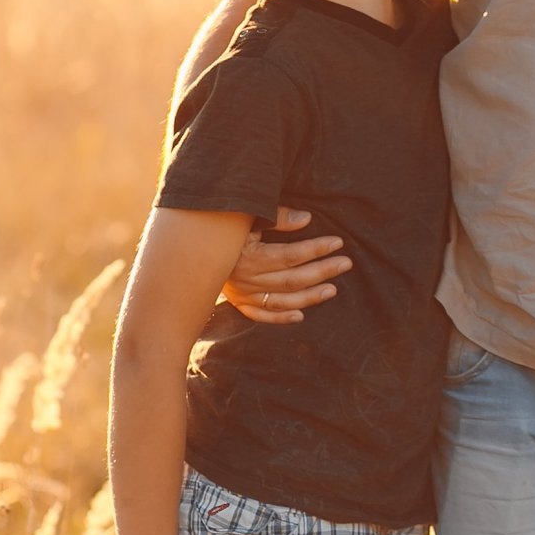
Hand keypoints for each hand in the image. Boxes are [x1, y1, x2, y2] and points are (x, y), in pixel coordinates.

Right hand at [220, 208, 349, 325]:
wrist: (188, 248)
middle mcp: (246, 280)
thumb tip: (307, 219)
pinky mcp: (238, 303)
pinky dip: (282, 318)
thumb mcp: (246, 216)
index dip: (316, 249)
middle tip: (346, 263)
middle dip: (322, 271)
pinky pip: (262, 316)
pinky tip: (302, 316)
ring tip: (333, 288)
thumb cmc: (223, 226)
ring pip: (282, 301)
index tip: (338, 242)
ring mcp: (242, 295)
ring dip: (310, 296)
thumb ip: (276, 216)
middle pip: (292, 279)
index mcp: (249, 256)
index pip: (290, 255)